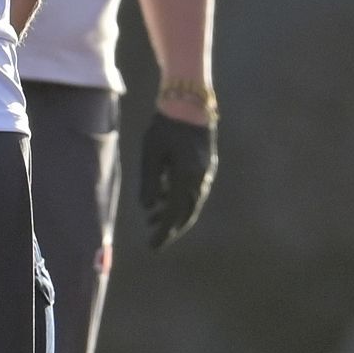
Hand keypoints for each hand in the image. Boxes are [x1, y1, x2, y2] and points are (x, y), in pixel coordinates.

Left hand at [140, 111, 215, 248]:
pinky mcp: (203, 167)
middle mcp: (200, 179)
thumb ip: (150, 181)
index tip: (154, 246)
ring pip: (189, 203)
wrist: (188, 106)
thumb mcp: (151, 153)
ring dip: (171, 213)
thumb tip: (148, 208)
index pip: (174, 213)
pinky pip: (191, 191)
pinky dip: (177, 199)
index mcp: (187, 177)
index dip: (164, 232)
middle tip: (155, 242)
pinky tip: (161, 200)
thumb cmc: (165, 126)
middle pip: (185, 213)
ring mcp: (204, 173)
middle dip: (170, 228)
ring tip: (151, 221)